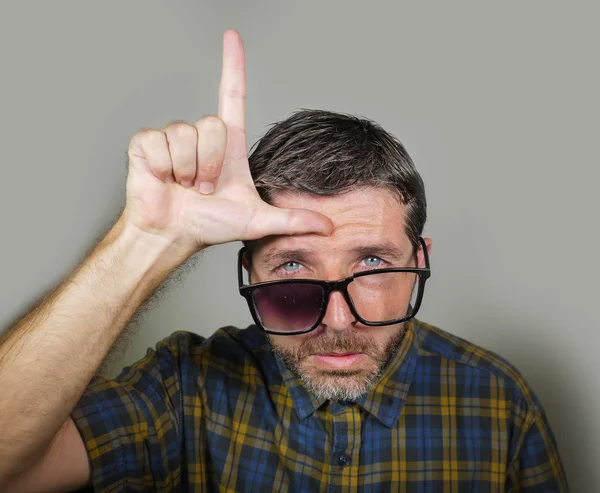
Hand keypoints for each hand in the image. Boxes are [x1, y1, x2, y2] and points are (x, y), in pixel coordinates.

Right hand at [122, 30, 331, 254]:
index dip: (233, 66)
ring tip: (184, 186)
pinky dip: (163, 169)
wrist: (173, 235)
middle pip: (212, 125)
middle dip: (210, 165)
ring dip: (187, 171)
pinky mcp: (146, 143)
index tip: (232, 36)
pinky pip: (158, 144)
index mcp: (227, 144)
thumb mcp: (256, 221)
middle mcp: (200, 135)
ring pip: (185, 135)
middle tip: (205, 188)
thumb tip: (329, 225)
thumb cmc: (210, 224)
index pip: (232, 95)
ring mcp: (172, 137)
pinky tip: (163, 180)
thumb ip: (291, 220)